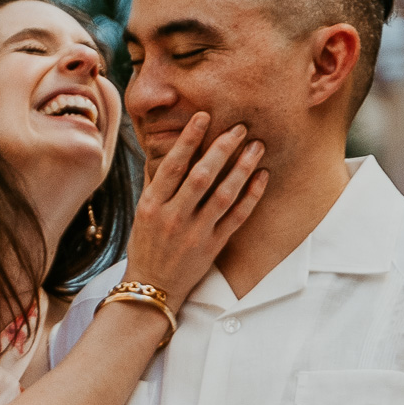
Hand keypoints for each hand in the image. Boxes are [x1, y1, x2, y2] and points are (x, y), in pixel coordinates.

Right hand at [125, 114, 267, 309]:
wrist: (152, 288)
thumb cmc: (146, 246)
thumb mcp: (142, 212)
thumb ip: (154, 181)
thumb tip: (160, 148)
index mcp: (152, 204)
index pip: (173, 165)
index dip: (189, 139)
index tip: (204, 116)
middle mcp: (173, 217)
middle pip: (201, 176)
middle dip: (222, 148)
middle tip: (240, 127)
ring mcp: (195, 233)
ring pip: (223, 195)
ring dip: (242, 168)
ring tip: (257, 146)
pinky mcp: (212, 247)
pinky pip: (236, 218)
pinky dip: (251, 197)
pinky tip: (262, 177)